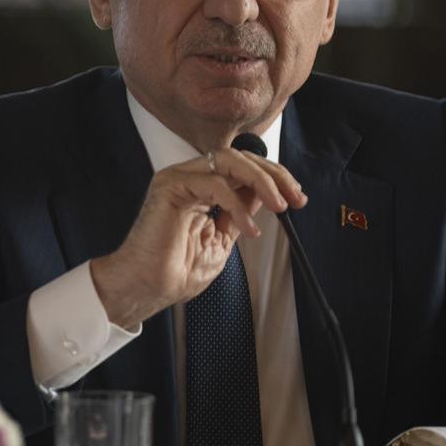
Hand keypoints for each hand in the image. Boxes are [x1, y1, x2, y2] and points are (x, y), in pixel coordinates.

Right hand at [90, 147, 306, 328]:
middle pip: (240, 157)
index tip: (297, 198)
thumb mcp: (222, 240)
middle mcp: (190, 176)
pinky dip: (237, 205)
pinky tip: (249, 229)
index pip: (244, 167)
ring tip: (279, 206)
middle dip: (274, 175)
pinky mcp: (170, 186)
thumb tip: (263, 196)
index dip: (274, 178)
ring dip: (261, 181)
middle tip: (295, 198)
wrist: (148, 288)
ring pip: (229, 160)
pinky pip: (214, 184)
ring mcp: (178, 177)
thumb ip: (239, 214)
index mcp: (202, 187)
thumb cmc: (176, 271)